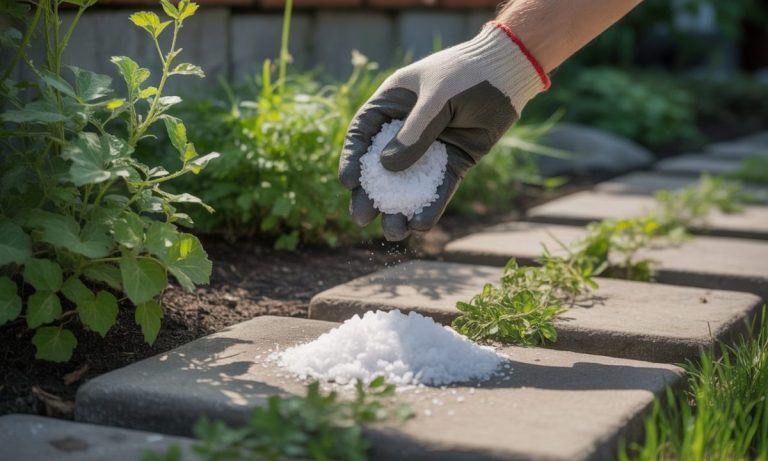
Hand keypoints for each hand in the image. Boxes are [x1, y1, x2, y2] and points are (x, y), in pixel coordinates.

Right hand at [339, 21, 548, 240]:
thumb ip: (415, 131)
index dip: (352, 159)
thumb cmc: (467, 73)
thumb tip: (387, 167)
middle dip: (371, 195)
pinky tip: (420, 225)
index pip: (363, 135)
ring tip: (394, 232)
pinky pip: (438, 189)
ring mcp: (430, 149)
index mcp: (392, 105)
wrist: (508, 73)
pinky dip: (430, 207)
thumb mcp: (437, 97)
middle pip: (380, 167)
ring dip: (399, 209)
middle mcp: (405, 129)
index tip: (349, 183)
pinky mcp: (453, 163)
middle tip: (362, 218)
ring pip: (408, 183)